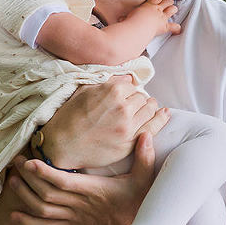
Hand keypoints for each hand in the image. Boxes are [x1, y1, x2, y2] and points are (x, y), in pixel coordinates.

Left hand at [8, 132, 159, 224]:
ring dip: (24, 196)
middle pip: (46, 192)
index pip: (63, 181)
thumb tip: (145, 135)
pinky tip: (13, 215)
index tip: (29, 160)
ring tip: (11, 181)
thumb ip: (145, 158)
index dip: (44, 172)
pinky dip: (29, 222)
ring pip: (42, 209)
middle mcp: (79, 204)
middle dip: (27, 177)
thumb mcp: (145, 182)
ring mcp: (73, 217)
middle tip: (13, 161)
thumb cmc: (139, 206)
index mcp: (92, 191)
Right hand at [42, 76, 169, 169]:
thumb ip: (109, 82)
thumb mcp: (85, 90)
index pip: (132, 86)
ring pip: (150, 110)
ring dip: (149, 108)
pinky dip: (161, 119)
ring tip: (147, 109)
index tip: (126, 96)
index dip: (129, 91)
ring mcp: (127, 126)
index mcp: (112, 90)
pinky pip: (152, 128)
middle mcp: (123, 106)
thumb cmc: (69, 116)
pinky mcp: (129, 143)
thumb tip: (128, 79)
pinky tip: (164, 114)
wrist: (61, 145)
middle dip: (139, 100)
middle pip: (143, 98)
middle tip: (134, 105)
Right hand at [128, 0, 180, 39]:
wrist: (137, 28)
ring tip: (173, 11)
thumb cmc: (131, 22)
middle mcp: (157, 9)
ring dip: (173, 10)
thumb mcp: (127, 16)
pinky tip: (178, 29)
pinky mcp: (164, 26)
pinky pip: (174, 26)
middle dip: (169, 2)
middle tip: (168, 3)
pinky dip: (176, 28)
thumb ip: (126, 17)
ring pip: (173, 9)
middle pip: (168, 1)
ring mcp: (162, 17)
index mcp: (148, 5)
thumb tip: (120, 19)